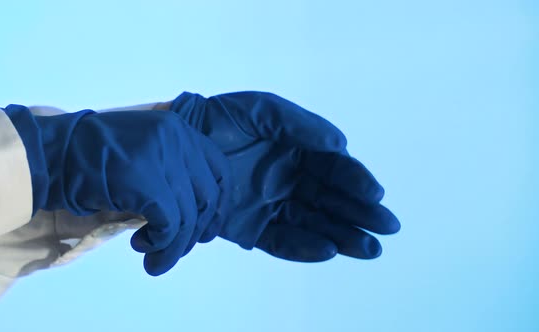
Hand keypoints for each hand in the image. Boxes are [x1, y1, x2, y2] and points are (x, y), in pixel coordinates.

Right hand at [3, 106, 231, 274]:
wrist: (50, 153)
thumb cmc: (92, 158)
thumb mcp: (143, 154)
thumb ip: (171, 171)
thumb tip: (195, 216)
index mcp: (179, 129)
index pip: (219, 171)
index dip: (218, 206)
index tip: (204, 230)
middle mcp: (177, 138)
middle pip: (207, 196)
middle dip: (195, 231)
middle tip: (174, 249)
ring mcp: (162, 157)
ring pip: (189, 215)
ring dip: (175, 246)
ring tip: (155, 259)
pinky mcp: (146, 180)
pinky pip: (170, 223)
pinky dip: (162, 244)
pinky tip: (142, 247)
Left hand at [136, 92, 399, 261]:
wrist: (178, 141)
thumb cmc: (221, 119)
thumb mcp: (264, 111)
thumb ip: (302, 126)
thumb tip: (340, 145)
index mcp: (298, 152)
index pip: (335, 169)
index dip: (356, 180)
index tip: (374, 193)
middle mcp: (290, 181)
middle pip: (331, 201)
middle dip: (360, 215)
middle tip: (386, 229)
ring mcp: (272, 205)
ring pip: (313, 224)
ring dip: (342, 236)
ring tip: (368, 249)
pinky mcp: (250, 227)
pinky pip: (281, 239)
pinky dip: (304, 247)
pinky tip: (328, 250)